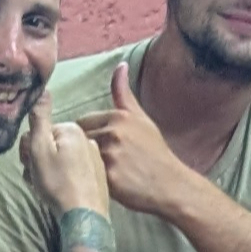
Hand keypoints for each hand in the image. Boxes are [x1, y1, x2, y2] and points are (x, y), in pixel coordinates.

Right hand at [19, 99, 108, 215]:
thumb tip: (43, 90)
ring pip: (60, 161)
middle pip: (51, 146)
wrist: (84, 216)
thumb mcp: (41, 148)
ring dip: (48, 173)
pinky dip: (63, 181)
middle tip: (38, 178)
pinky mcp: (98, 177)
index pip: (40, 133)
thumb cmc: (58, 182)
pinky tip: (60, 193)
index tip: (29, 163)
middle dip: (38, 161)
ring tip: (47, 188)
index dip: (29, 149)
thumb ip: (40, 119)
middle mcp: (87, 140)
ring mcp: (95, 158)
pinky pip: (73, 173)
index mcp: (73, 130)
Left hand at [76, 62, 189, 214]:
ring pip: (81, 157)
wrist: (171, 186)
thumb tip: (121, 65)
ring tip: (100, 174)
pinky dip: (92, 180)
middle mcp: (113, 132)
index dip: (88, 137)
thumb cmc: (155, 154)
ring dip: (86, 165)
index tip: (100, 148)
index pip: (82, 123)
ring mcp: (111, 153)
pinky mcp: (109, 176)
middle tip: (99, 163)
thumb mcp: (142, 120)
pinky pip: (88, 175)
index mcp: (119, 117)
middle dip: (84, 150)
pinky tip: (101, 184)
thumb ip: (124, 94)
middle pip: (79, 140)